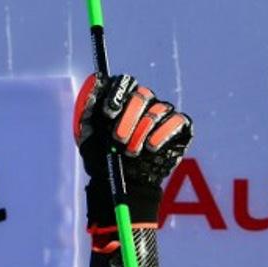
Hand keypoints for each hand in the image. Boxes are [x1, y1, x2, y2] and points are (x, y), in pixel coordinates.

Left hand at [73, 74, 191, 224]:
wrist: (120, 184)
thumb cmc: (103, 158)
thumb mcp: (88, 137)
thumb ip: (89, 110)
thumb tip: (95, 82)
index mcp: (123, 100)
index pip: (125, 82)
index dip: (118, 93)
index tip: (109, 112)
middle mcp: (145, 103)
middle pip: (142, 94)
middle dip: (128, 118)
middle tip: (117, 139)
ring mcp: (163, 114)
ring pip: (158, 110)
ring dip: (141, 132)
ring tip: (130, 152)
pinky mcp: (180, 127)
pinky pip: (177, 121)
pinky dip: (162, 134)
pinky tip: (150, 148)